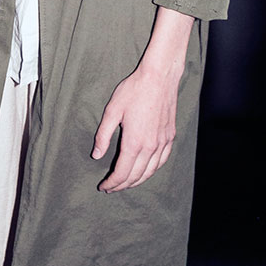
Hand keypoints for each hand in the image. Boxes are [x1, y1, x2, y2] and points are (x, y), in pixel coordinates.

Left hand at [91, 7, 193, 191]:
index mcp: (134, 142)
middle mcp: (150, 147)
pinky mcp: (170, 137)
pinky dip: (152, 171)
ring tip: (126, 183)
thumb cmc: (133, 91)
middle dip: (122, 185)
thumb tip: (96, 155)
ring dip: (137, 181)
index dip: (112, 183)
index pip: (122, 172)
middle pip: (136, 175)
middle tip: (111, 188)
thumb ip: (103, 135)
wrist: (159, 78)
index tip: (103, 187)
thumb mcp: (112, 110)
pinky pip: (162, 161)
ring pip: (150, 171)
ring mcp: (162, 143)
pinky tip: (146, 170)